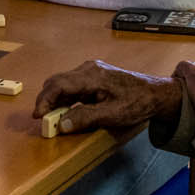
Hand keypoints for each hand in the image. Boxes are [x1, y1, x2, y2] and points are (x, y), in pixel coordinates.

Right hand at [33, 59, 177, 134]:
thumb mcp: (112, 114)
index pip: (58, 84)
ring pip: (63, 84)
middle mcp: (88, 69)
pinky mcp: (93, 77)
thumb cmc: (138, 102)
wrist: (156, 93)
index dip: (44, 100)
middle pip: (57, 82)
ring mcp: (91, 71)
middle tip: (44, 120)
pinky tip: (66, 112)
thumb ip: (85, 118)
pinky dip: (65, 99)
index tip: (38, 116)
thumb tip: (62, 125)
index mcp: (92, 75)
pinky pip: (72, 86)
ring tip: (53, 119)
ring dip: (56, 101)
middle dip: (46, 101)